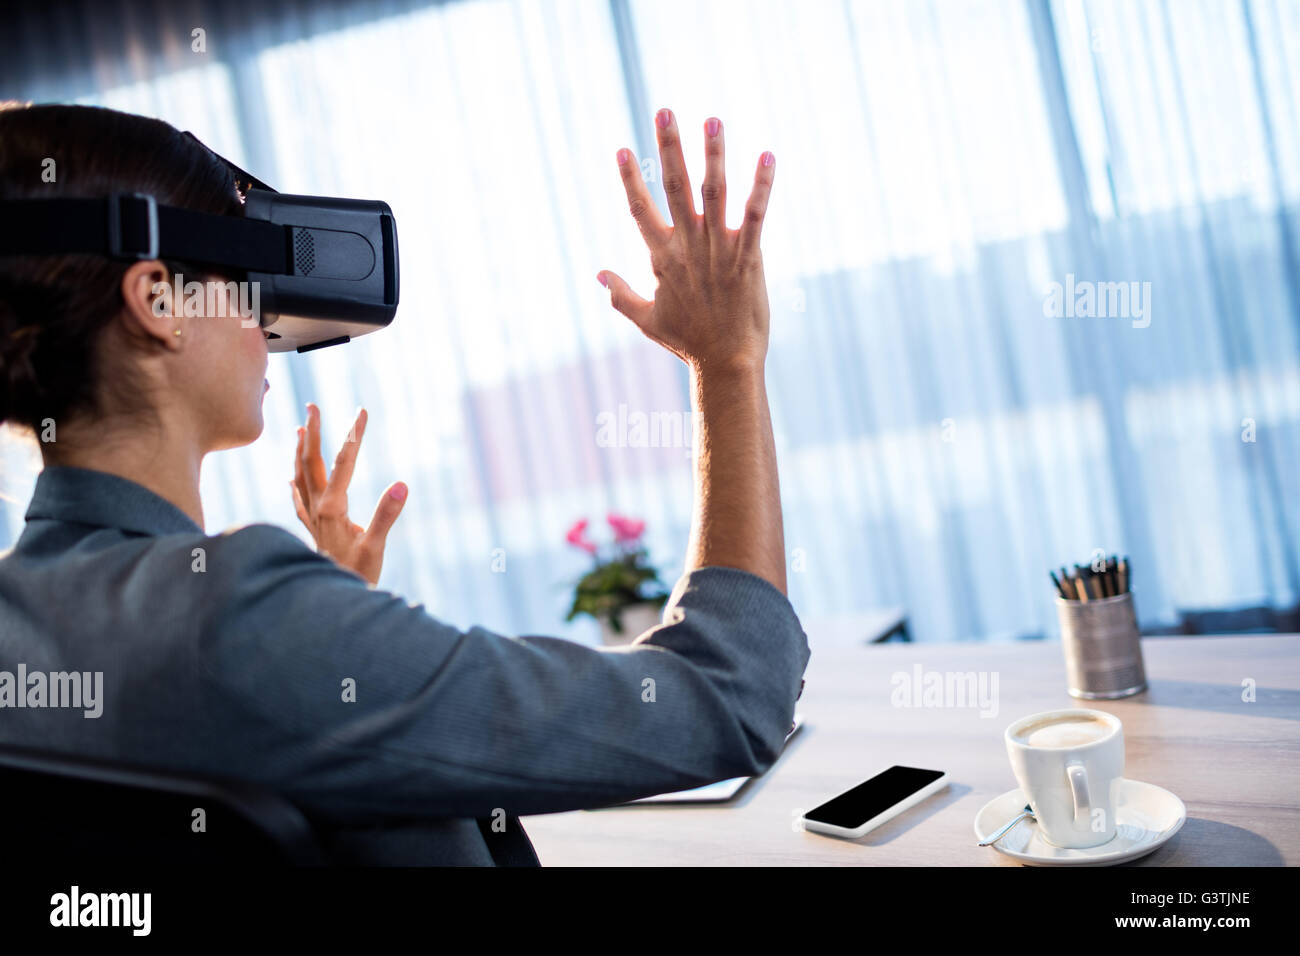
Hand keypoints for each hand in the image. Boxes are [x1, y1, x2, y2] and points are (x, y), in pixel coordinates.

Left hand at [290, 403, 407, 586]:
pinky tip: (292, 477)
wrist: (330, 602)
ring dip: (301, 450)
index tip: (362, 412)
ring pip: (300, 475)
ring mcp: (311, 518)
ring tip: (301, 429)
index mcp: (332, 508)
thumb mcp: (376, 547)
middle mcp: (317, 509)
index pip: (342, 463)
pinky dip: (295, 481)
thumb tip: (401, 484)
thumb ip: (385, 515)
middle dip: (313, 432)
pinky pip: (297, 498)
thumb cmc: (356, 576)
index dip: (353, 435)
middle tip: (313, 405)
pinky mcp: (312, 529)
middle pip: (311, 462)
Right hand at [598, 109, 774, 374]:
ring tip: (712, 120)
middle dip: (668, 147)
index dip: (630, 179)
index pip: (640, 210)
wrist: (725, 363)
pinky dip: (761, 185)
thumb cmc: (688, 342)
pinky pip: (755, 215)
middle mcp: (688, 248)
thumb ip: (620, 294)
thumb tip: (598, 274)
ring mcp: (718, 250)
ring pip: (713, 193)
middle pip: (673, 187)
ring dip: (713, 155)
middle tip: (664, 111)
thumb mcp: (646, 320)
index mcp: (662, 258)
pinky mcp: (749, 258)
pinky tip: (766, 155)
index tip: (622, 149)